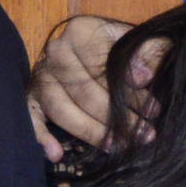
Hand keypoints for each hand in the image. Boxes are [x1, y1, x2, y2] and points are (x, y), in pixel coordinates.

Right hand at [27, 13, 146, 157]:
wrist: (99, 49)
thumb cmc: (123, 49)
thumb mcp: (139, 43)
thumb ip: (148, 53)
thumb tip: (142, 76)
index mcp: (80, 32)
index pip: (103, 66)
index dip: (129, 91)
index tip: (154, 110)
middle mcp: (56, 51)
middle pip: (83, 90)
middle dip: (116, 117)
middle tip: (144, 135)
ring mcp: (41, 76)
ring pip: (62, 108)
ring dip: (90, 131)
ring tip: (117, 146)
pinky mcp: (32, 97)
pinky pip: (31, 117)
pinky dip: (41, 136)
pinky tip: (56, 154)